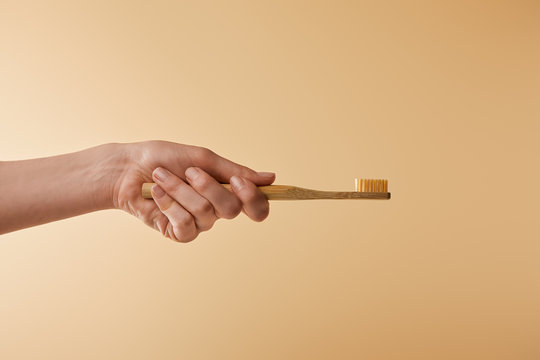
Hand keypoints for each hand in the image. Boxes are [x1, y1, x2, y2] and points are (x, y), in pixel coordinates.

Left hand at [112, 141, 274, 241]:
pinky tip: (155, 193)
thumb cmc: (165, 158)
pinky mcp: (178, 233)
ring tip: (161, 177)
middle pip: (230, 209)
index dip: (253, 199)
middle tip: (188, 171)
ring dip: (180, 190)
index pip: (255, 207)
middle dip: (207, 187)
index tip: (237, 182)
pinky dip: (168, 204)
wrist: (128, 167)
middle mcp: (216, 210)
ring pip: (204, 213)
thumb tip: (271, 178)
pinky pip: (184, 224)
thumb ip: (235, 171)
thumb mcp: (202, 158)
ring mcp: (198, 223)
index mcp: (227, 190)